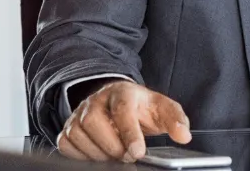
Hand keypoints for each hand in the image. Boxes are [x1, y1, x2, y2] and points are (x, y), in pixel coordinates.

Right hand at [57, 80, 191, 161]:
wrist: (120, 102)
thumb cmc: (142, 108)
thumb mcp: (163, 109)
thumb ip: (176, 120)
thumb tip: (184, 135)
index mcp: (122, 92)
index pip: (122, 109)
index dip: (129, 132)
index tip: (137, 153)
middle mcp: (97, 100)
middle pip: (93, 121)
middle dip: (111, 145)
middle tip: (127, 157)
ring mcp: (80, 113)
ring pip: (77, 133)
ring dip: (97, 153)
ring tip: (114, 157)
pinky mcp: (69, 127)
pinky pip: (65, 143)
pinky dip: (80, 155)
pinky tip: (97, 156)